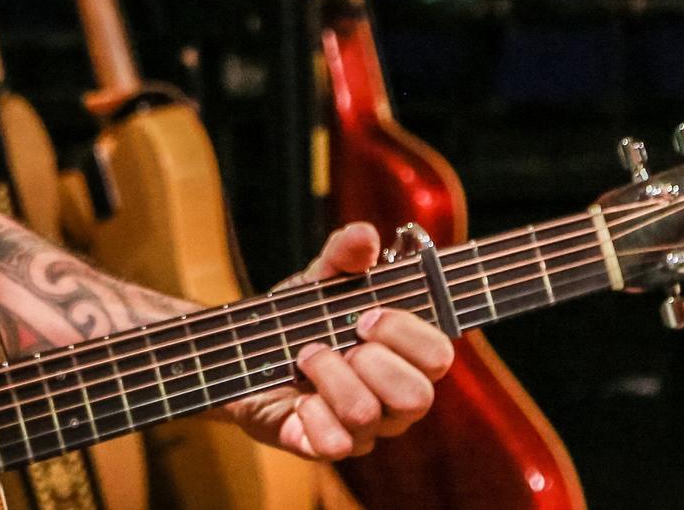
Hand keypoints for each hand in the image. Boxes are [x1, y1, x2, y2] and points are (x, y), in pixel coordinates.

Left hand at [224, 223, 456, 461]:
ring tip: (304, 358)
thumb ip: (344, 255)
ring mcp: (362, 431)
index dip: (404, 333)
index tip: (365, 315)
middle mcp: (393, 402)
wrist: (245, 350)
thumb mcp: (320, 279)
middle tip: (334, 341)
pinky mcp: (322, 447)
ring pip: (366, 416)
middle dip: (369, 360)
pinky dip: (310, 414)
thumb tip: (364, 235)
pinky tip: (297, 397)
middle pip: (416, 398)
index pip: (438, 355)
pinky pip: (333, 445)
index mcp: (405, 358)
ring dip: (327, 376)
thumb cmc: (301, 317)